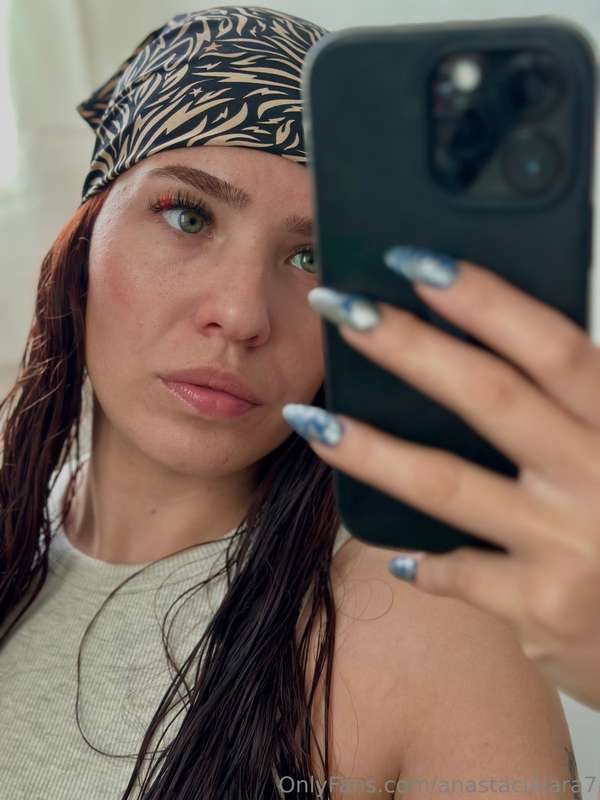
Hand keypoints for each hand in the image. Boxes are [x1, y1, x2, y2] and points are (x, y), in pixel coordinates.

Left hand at [282, 245, 599, 710]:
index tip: (415, 262)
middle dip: (405, 346)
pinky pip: (458, 573)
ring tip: (311, 420)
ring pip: (446, 484)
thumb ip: (571, 405)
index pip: (550, 344)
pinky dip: (424, 563)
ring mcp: (570, 544)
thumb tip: (482, 346)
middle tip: (339, 308)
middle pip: (487, 396)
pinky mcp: (544, 607)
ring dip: (368, 449)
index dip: (482, 299)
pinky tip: (400, 556)